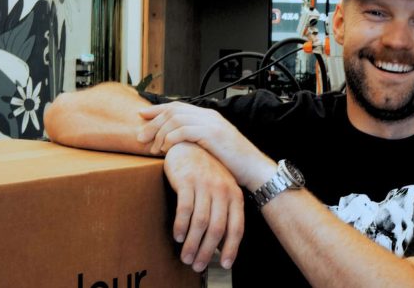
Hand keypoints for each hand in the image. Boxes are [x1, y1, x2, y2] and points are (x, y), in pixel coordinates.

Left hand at [137, 102, 233, 155]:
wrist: (254, 169)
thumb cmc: (233, 164)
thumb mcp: (212, 148)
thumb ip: (197, 141)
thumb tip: (177, 145)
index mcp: (208, 116)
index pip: (177, 106)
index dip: (157, 109)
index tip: (141, 115)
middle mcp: (209, 115)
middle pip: (173, 110)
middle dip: (153, 122)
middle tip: (140, 138)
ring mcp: (211, 123)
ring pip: (175, 119)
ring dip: (159, 133)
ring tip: (153, 149)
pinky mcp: (212, 133)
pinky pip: (183, 130)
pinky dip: (170, 139)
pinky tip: (165, 150)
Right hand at [163, 142, 243, 271]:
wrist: (191, 147)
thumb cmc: (207, 174)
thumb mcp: (221, 191)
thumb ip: (224, 213)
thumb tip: (221, 245)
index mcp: (234, 195)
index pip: (236, 227)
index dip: (231, 248)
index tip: (224, 264)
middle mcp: (223, 190)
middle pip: (217, 228)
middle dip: (206, 251)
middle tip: (196, 265)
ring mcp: (205, 185)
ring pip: (200, 222)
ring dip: (192, 243)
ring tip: (185, 257)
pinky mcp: (188, 181)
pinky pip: (185, 209)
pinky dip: (181, 226)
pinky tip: (177, 236)